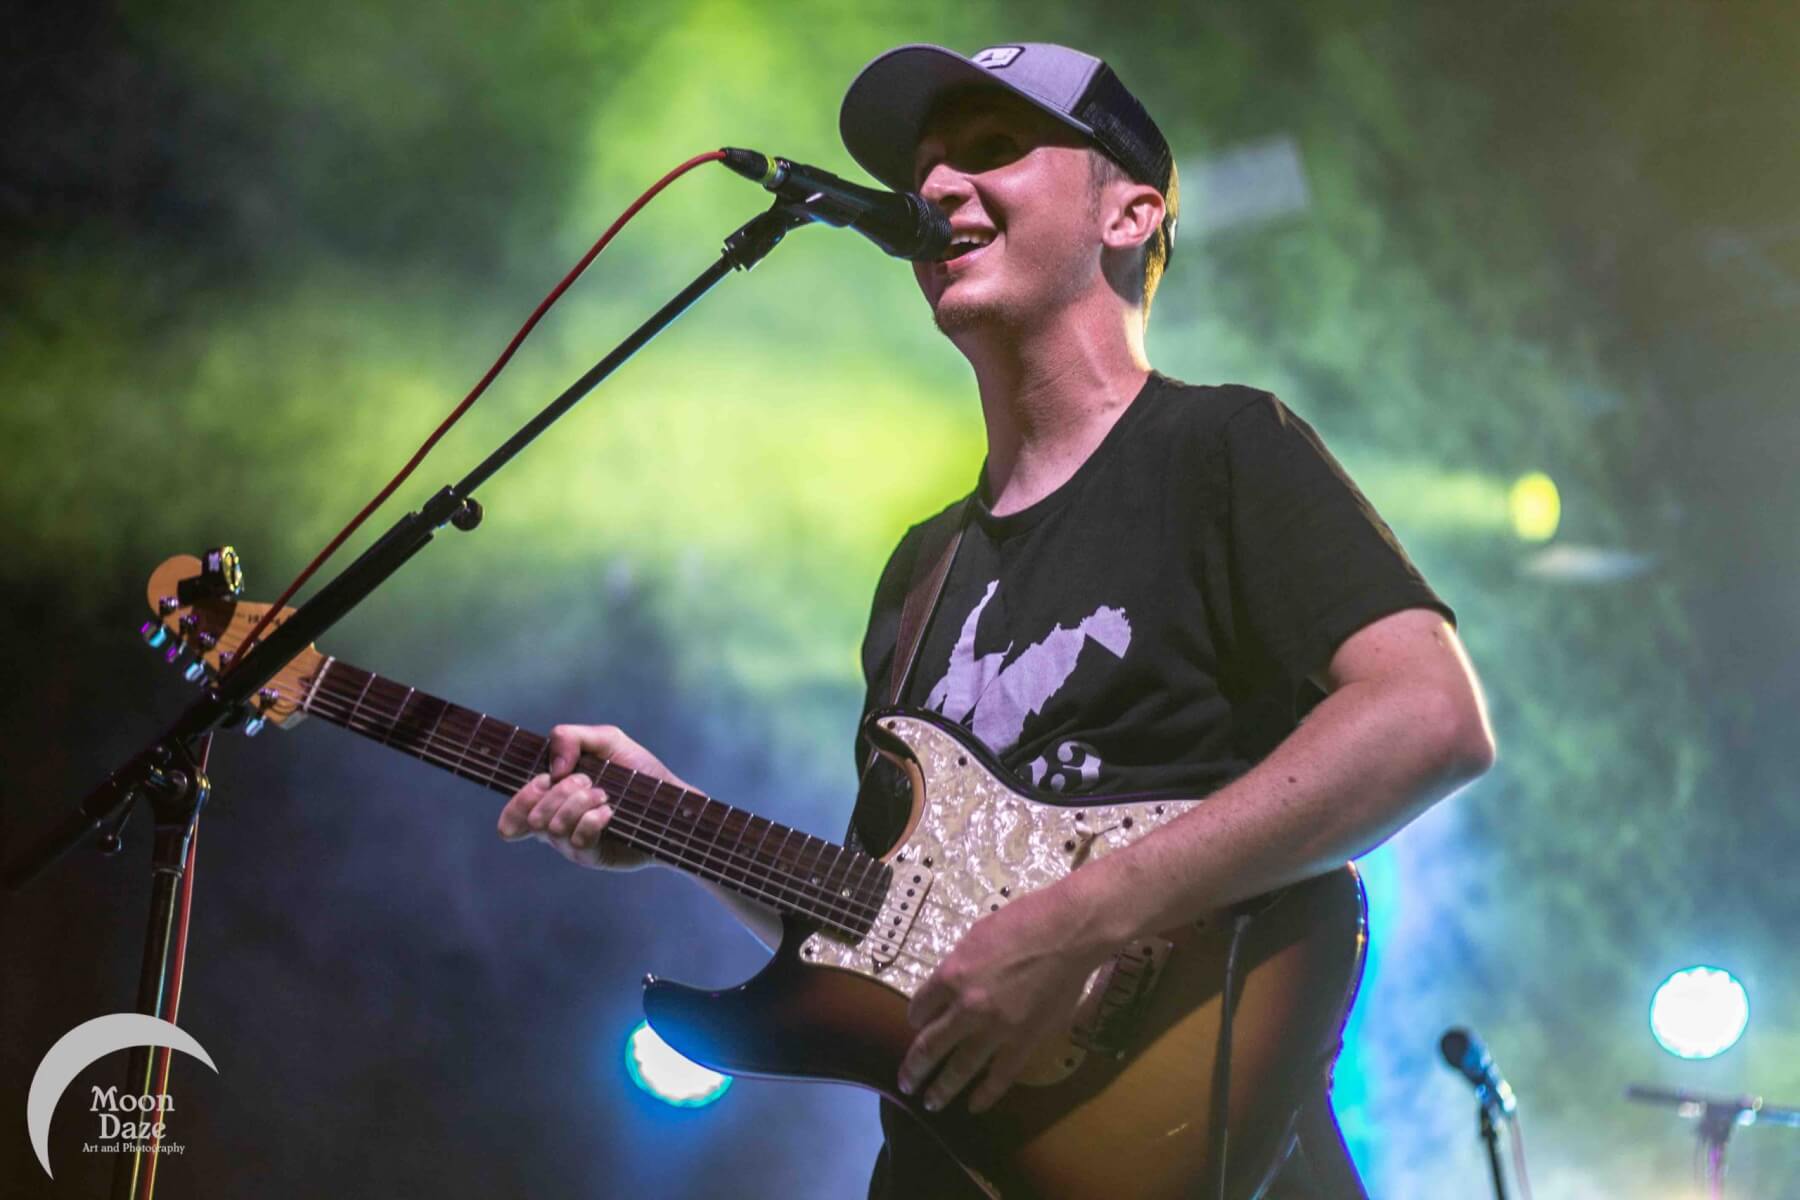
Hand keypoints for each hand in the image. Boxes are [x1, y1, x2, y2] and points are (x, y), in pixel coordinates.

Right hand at [496, 724, 686, 870]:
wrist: (672, 801)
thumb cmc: (637, 772)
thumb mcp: (606, 741)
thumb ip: (570, 737)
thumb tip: (553, 770)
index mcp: (551, 800)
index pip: (513, 813)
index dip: (523, 796)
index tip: (548, 777)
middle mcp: (556, 824)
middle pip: (531, 816)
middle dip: (559, 792)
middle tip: (588, 781)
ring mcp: (572, 843)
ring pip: (551, 828)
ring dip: (579, 803)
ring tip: (604, 795)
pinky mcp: (592, 856)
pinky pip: (577, 840)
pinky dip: (592, 819)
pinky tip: (609, 811)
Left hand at [897, 881, 1113, 1114]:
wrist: (1069, 933)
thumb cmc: (1024, 921)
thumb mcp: (976, 935)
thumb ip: (958, 965)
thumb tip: (949, 986)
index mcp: (951, 975)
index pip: (920, 1007)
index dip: (915, 1018)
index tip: (917, 1025)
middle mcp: (967, 1007)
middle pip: (931, 1045)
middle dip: (915, 1067)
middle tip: (905, 1082)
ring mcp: (996, 1029)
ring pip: (960, 1068)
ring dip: (941, 1088)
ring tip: (930, 1102)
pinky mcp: (1024, 1042)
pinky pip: (1000, 1076)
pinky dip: (985, 1095)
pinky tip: (973, 1106)